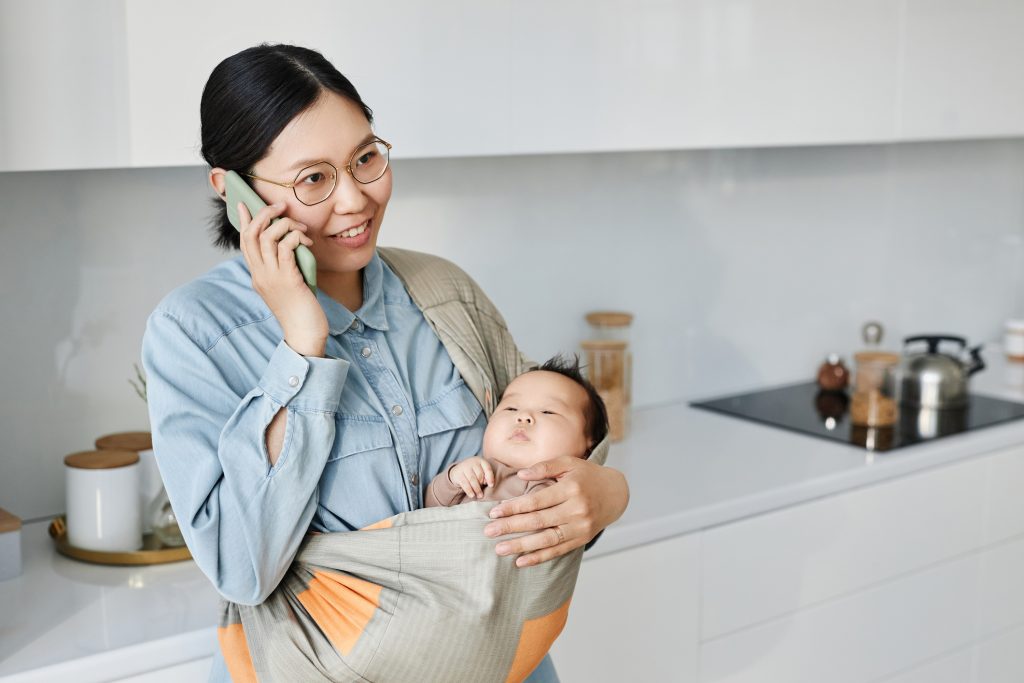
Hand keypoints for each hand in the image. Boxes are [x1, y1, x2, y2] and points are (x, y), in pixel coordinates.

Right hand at [237, 202, 326, 356]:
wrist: (304, 333)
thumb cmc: (300, 309)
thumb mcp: (286, 285)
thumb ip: (282, 267)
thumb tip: (289, 245)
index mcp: (257, 275)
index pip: (244, 243)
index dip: (244, 221)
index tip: (245, 204)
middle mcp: (260, 274)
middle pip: (251, 235)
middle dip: (264, 215)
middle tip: (281, 207)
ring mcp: (272, 277)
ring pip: (267, 237)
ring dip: (284, 224)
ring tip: (300, 227)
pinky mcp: (288, 280)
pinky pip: (286, 247)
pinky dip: (295, 237)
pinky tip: (306, 241)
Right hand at [448, 457, 494, 498]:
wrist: (457, 471)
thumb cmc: (473, 472)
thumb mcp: (480, 471)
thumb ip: (486, 476)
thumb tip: (489, 484)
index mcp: (480, 461)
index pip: (487, 468)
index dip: (490, 478)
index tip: (491, 486)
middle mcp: (472, 462)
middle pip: (480, 475)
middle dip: (482, 484)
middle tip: (483, 492)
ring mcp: (464, 467)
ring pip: (472, 480)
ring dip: (477, 489)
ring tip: (480, 496)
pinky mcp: (458, 474)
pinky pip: (465, 484)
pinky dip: (469, 490)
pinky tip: (472, 495)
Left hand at [484, 456, 628, 566]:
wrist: (616, 493)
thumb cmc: (587, 475)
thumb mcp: (569, 463)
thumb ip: (544, 467)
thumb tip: (520, 475)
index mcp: (570, 489)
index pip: (537, 501)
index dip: (514, 507)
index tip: (494, 512)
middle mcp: (576, 510)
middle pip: (538, 521)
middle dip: (511, 527)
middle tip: (489, 531)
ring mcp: (580, 527)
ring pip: (546, 540)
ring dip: (521, 546)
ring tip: (500, 549)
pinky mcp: (582, 540)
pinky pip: (558, 551)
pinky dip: (539, 558)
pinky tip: (521, 561)